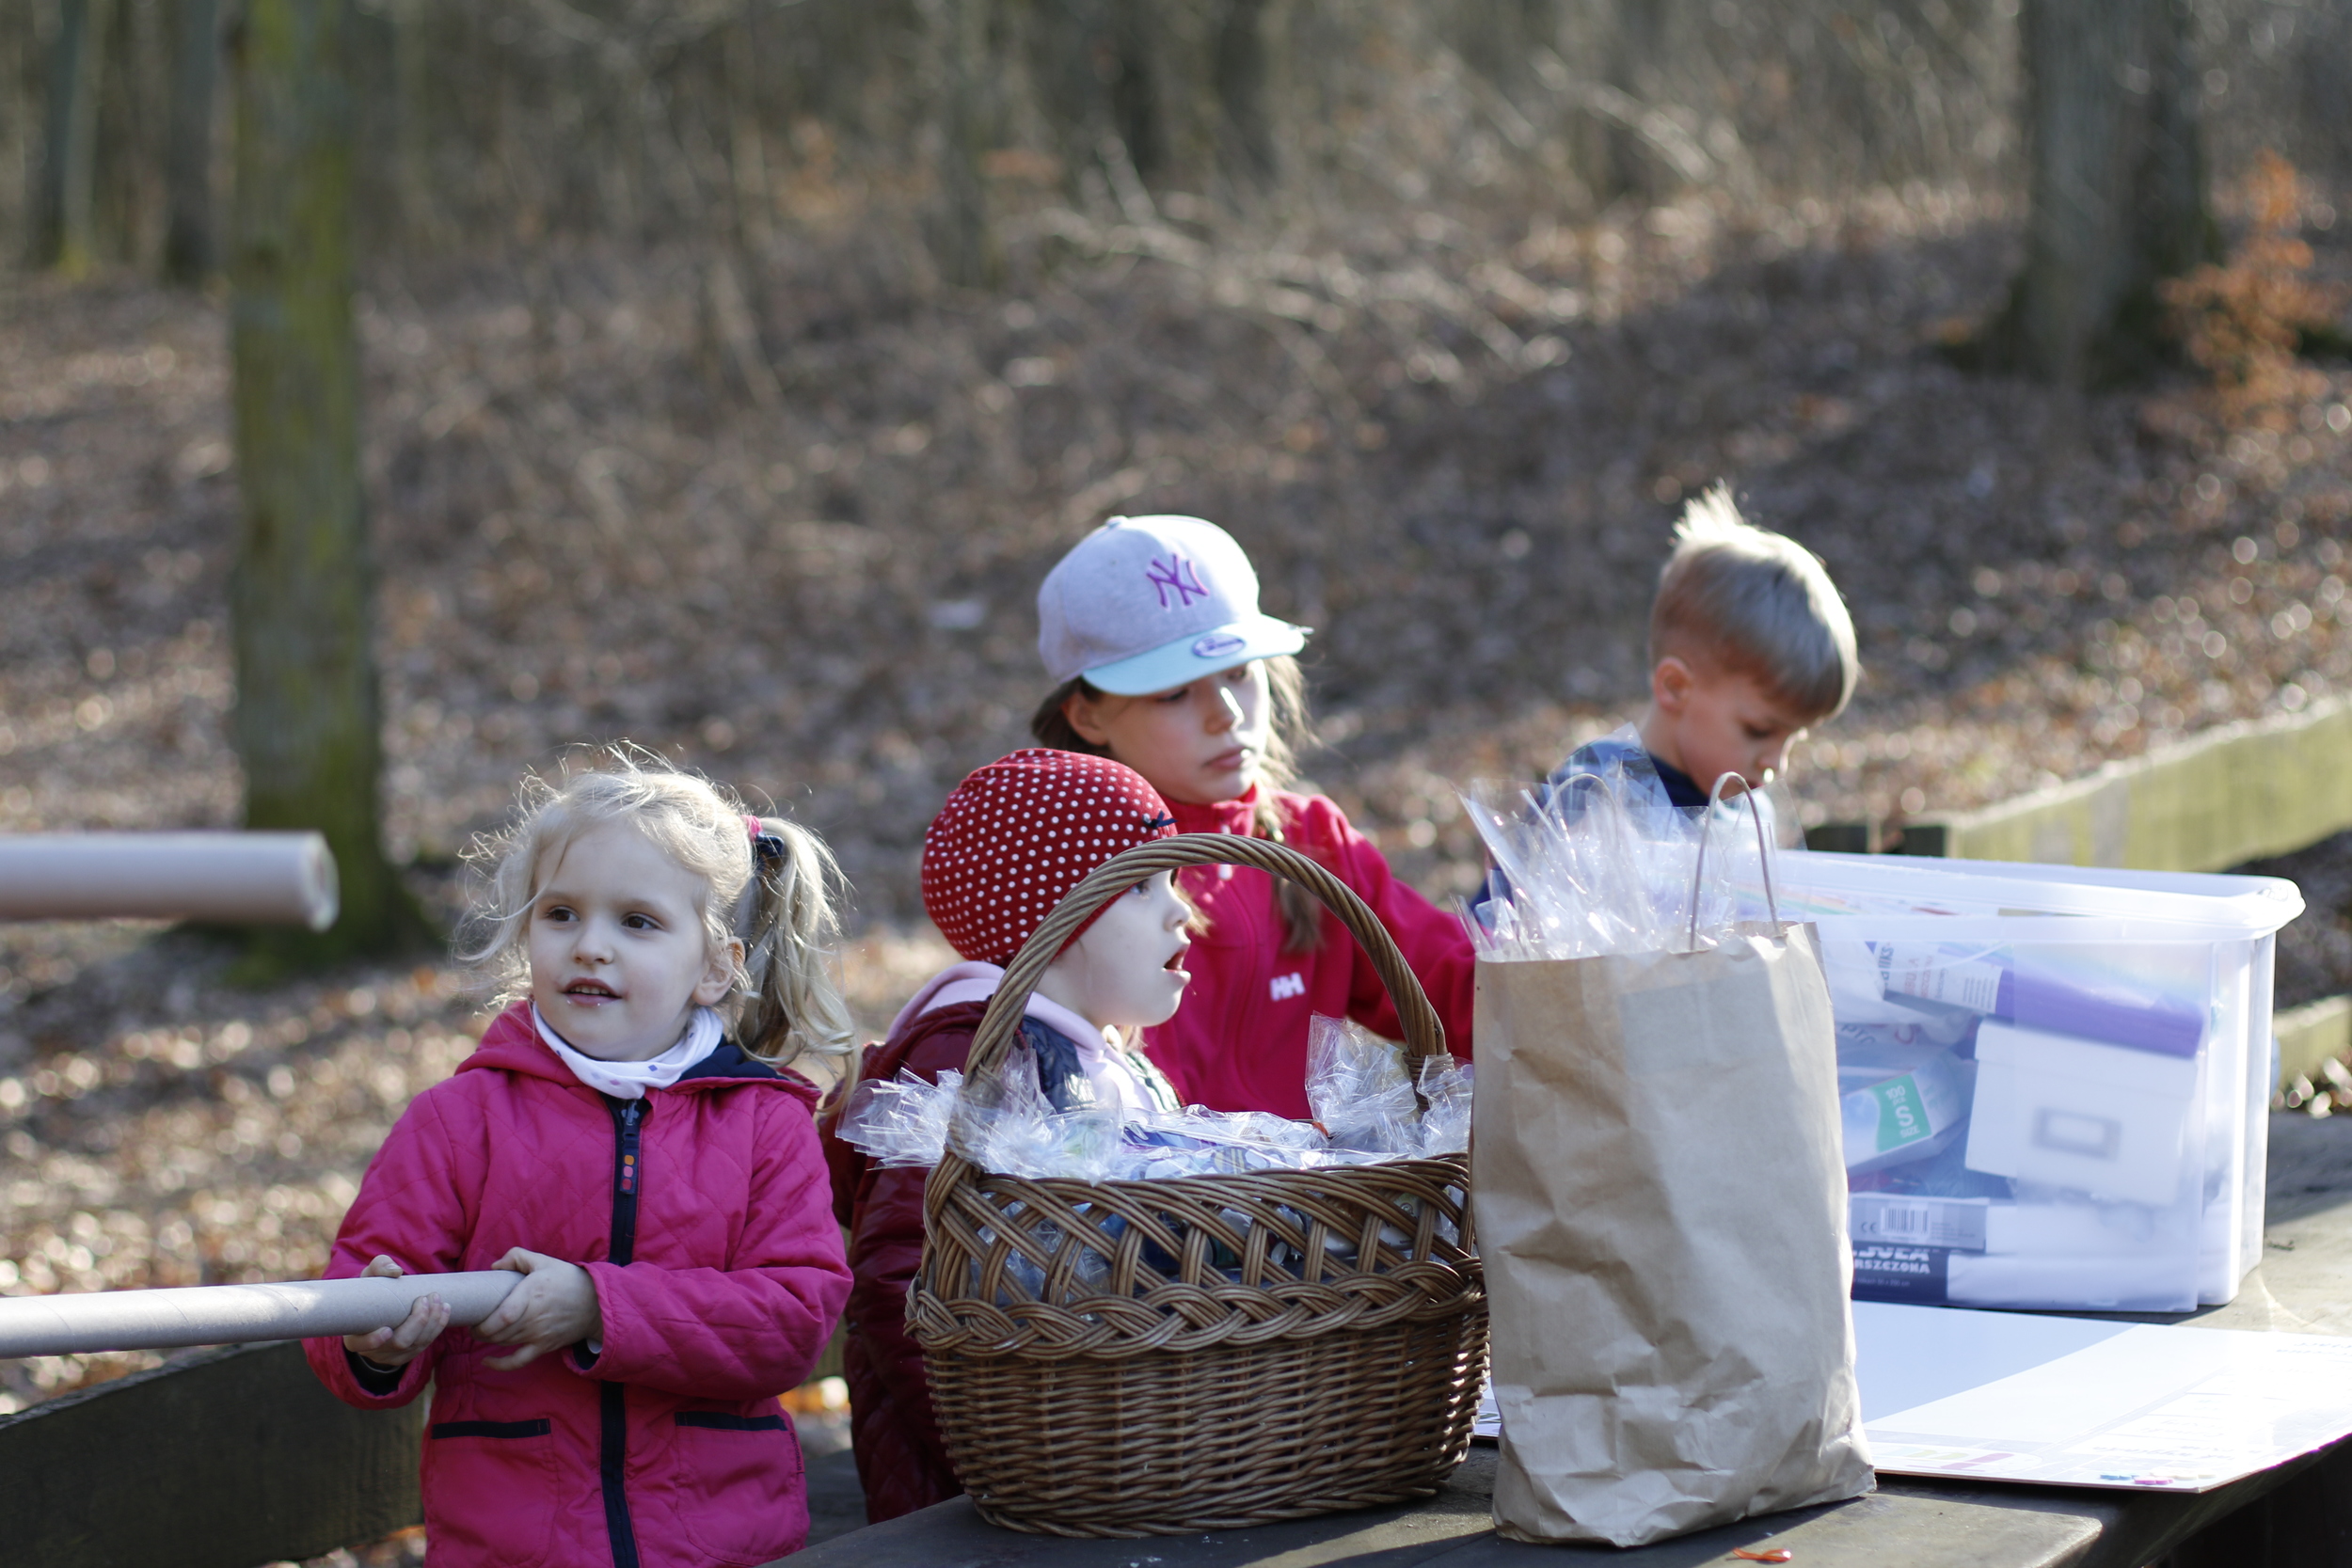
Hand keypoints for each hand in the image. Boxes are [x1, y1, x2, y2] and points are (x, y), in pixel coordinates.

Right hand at [343, 1255, 447, 1370]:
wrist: (380, 1305)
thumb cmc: (372, 1290)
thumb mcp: (369, 1276)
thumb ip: (379, 1267)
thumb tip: (396, 1271)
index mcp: (354, 1336)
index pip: (360, 1344)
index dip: (373, 1341)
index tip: (387, 1330)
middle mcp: (372, 1351)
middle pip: (399, 1343)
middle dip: (417, 1322)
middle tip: (425, 1298)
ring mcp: (392, 1355)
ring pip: (416, 1344)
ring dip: (432, 1322)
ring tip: (438, 1300)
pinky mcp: (408, 1353)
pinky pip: (425, 1344)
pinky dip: (438, 1327)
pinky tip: (445, 1310)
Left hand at [476, 1248, 603, 1370]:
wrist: (596, 1303)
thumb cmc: (568, 1279)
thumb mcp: (544, 1261)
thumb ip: (517, 1257)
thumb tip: (494, 1267)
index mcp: (532, 1294)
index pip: (503, 1316)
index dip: (484, 1322)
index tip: (473, 1316)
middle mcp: (534, 1317)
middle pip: (498, 1332)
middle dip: (480, 1331)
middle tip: (474, 1323)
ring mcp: (538, 1335)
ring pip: (504, 1343)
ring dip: (488, 1340)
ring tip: (482, 1332)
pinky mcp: (543, 1347)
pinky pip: (518, 1361)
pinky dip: (500, 1365)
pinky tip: (487, 1361)